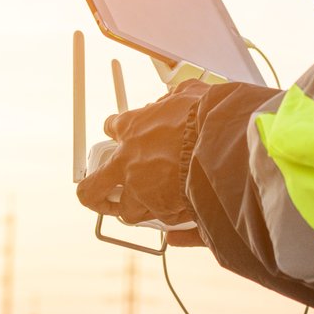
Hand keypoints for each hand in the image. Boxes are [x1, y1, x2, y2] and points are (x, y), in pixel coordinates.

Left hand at [75, 81, 209, 229]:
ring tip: (148, 207)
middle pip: (91, 188)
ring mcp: (140, 189)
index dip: (116, 132)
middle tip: (102, 195)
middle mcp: (127, 161)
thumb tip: (177, 98)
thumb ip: (176, 100)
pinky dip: (170, 216)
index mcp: (132, 127)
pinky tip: (180, 209)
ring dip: (135, 209)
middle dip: (93, 194)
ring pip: (125, 212)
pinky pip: (161, 220)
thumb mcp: (189, 94)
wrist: (222, 142)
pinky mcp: (161, 209)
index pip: (111, 127)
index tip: (121, 136)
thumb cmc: (206, 116)